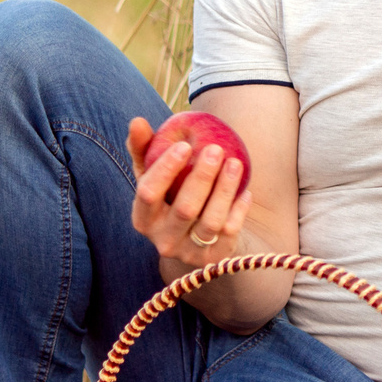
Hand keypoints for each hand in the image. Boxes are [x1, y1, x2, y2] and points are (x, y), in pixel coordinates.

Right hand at [126, 115, 253, 263]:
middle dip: (202, 177)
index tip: (185, 145)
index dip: (165, 169)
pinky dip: (239, 209)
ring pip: (211, 222)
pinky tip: (245, 189)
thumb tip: (137, 122)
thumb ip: (143, 148)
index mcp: (142, 218)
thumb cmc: (171, 194)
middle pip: (184, 209)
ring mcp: (189, 253)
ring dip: (225, 190)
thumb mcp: (154, 174)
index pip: (148, 193)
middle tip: (216, 149)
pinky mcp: (214, 259)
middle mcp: (162, 241)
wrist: (194, 236)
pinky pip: (230, 232)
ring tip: (236, 163)